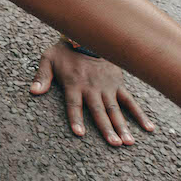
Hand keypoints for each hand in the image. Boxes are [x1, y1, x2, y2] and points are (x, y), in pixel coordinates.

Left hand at [31, 40, 155, 145]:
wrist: (88, 36)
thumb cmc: (65, 51)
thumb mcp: (48, 59)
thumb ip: (41, 76)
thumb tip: (32, 91)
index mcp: (74, 84)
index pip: (74, 105)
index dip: (76, 118)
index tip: (79, 133)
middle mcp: (91, 88)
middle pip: (99, 111)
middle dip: (107, 128)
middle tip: (115, 144)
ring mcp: (106, 87)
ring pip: (115, 109)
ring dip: (122, 126)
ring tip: (128, 142)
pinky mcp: (118, 85)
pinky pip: (130, 101)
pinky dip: (139, 114)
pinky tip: (148, 128)